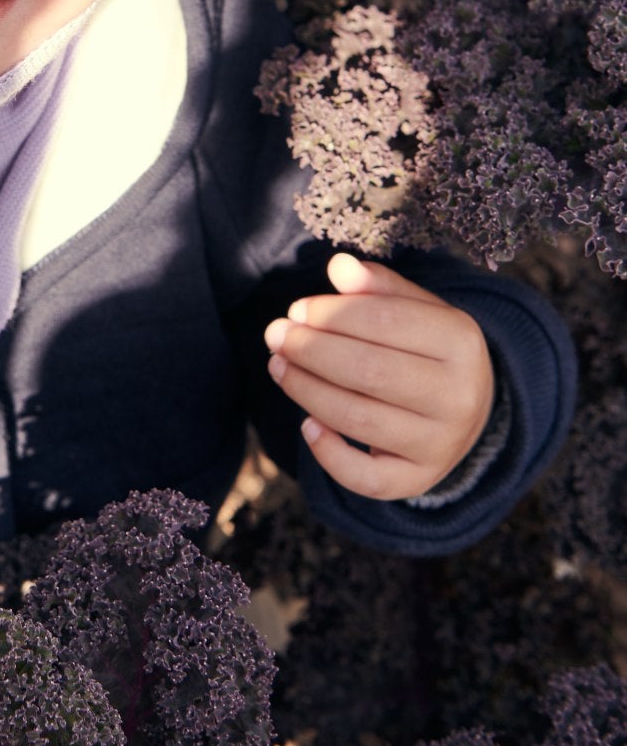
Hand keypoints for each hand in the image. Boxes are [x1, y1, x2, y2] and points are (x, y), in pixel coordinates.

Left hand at [263, 252, 495, 500]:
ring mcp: (441, 444)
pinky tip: (307, 425)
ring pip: (359, 419)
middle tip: (275, 335)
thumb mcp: (416, 309)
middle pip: (369, 372)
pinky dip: (330, 455)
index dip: (334, 314)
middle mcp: (459, 396)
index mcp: (461, 342)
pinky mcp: (419, 479)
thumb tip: (339, 267)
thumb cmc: (427, 348)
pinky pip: (367, 478)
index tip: (297, 309)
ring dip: (306, 391)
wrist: (470, 410)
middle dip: (311, 351)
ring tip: (277, 366)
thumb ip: (377, 288)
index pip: (387, 321)